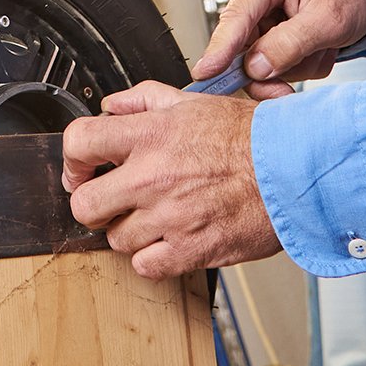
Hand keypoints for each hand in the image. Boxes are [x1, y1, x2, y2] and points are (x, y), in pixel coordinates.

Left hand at [61, 82, 281, 278]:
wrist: (293, 170)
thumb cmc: (251, 138)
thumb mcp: (194, 102)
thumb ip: (145, 100)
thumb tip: (112, 106)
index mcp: (151, 134)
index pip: (79, 143)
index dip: (72, 159)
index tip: (81, 168)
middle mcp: (153, 176)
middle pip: (84, 204)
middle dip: (93, 203)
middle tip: (111, 200)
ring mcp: (169, 216)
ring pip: (115, 239)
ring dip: (128, 231)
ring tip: (153, 217)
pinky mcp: (189, 249)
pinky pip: (145, 266)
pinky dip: (152, 258)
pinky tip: (168, 239)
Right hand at [195, 0, 365, 100]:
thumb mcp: (329, 20)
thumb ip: (290, 44)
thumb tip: (256, 66)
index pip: (236, 16)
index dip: (219, 48)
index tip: (206, 72)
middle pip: (243, 45)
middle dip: (272, 67)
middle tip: (287, 89)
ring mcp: (260, 13)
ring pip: (259, 60)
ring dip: (293, 65)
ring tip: (321, 48)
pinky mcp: (267, 30)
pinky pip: (272, 63)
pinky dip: (297, 64)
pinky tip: (316, 49)